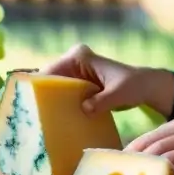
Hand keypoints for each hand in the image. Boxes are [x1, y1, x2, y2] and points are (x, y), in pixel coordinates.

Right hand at [41, 44, 173, 116]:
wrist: (145, 86)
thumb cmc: (134, 85)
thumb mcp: (119, 94)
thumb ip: (102, 101)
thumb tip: (84, 108)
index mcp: (79, 56)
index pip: (52, 70)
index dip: (39, 84)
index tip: (29, 99)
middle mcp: (73, 61)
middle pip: (48, 78)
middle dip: (40, 94)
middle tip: (30, 113)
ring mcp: (74, 72)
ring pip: (52, 86)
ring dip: (47, 100)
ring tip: (37, 117)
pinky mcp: (77, 83)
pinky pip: (61, 92)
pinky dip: (58, 103)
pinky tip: (52, 117)